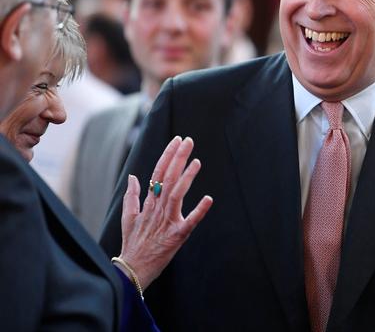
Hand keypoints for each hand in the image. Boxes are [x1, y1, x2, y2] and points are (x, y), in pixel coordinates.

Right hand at [116, 136, 212, 289]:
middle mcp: (157, 209)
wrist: (133, 270)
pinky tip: (209, 199)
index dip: (168, 156)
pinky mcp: (176, 236)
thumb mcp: (128, 218)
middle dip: (178, 158)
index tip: (177, 141)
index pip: (158, 173)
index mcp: (149, 203)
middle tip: (187, 140)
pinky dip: (199, 211)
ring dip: (186, 178)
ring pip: (176, 194)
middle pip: (168, 178)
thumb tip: (133, 177)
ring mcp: (167, 221)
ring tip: (196, 161)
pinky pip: (190, 222)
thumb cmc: (133, 245)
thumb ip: (132, 196)